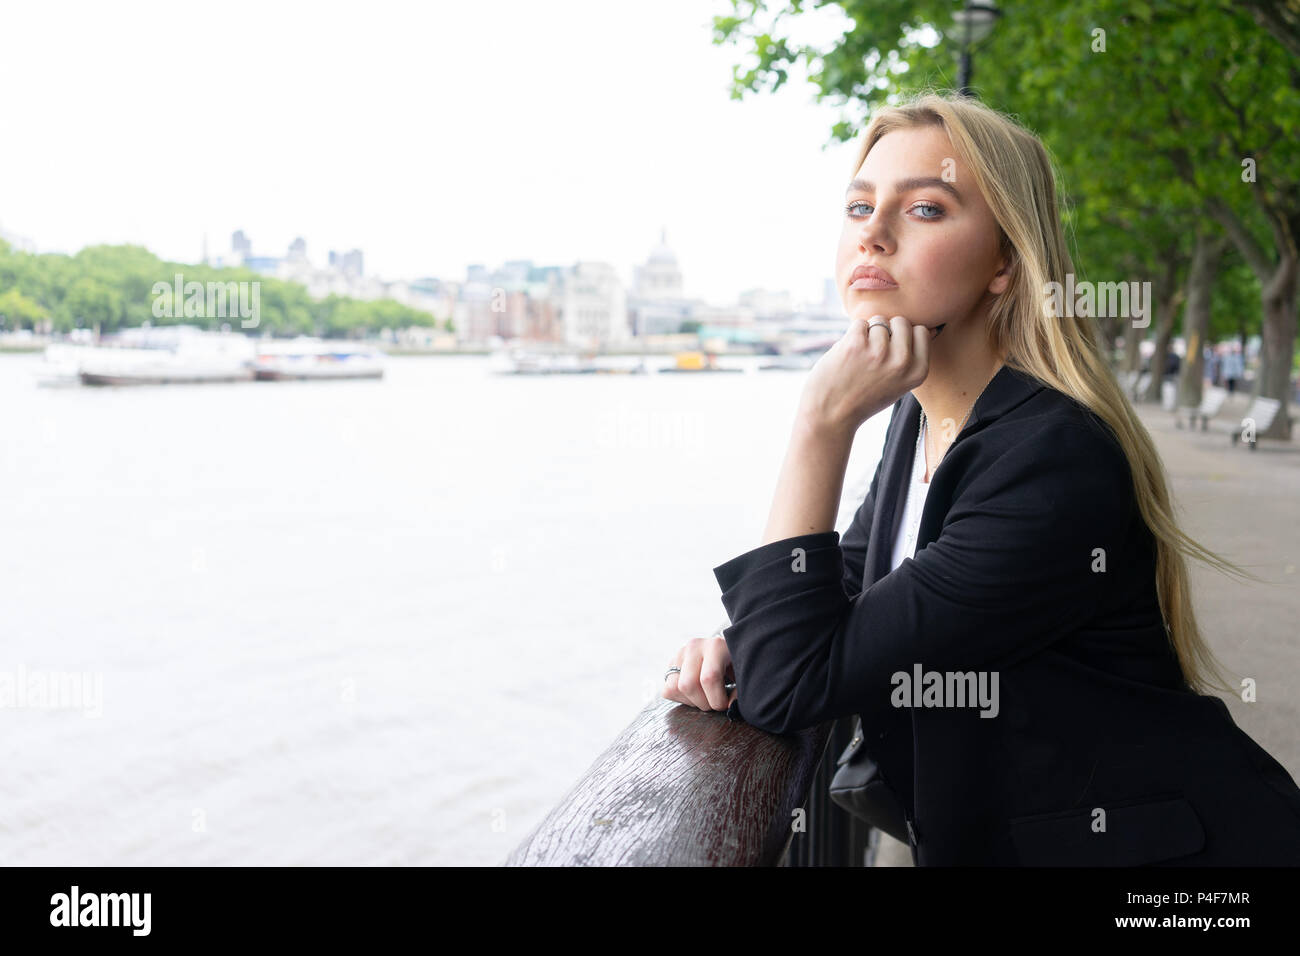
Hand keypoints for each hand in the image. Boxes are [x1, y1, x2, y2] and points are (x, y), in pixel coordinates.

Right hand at [662, 634, 736, 711]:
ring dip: (691, 701)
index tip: (725, 704)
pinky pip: (667, 690)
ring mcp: (680, 654)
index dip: (717, 699)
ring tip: (704, 698)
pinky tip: (695, 694)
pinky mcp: (671, 664)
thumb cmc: (737, 665)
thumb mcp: (742, 674)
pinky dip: (681, 699)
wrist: (728, 652)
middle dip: (703, 702)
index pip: (709, 677)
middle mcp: (694, 647)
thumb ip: (739, 691)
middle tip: (714, 702)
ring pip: (674, 688)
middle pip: (688, 684)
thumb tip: (730, 706)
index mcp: (715, 646)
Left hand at [796, 314, 931, 436]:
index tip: (890, 352)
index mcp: (917, 372)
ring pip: (879, 321)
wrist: (831, 415)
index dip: (904, 337)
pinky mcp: (855, 344)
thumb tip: (926, 327)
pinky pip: (859, 323)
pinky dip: (851, 335)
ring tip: (859, 358)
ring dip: (867, 333)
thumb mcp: (898, 385)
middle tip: (872, 354)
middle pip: (901, 322)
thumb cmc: (863, 398)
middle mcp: (902, 362)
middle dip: (887, 330)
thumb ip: (910, 360)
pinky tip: (847, 355)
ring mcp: (879, 352)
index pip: (921, 331)